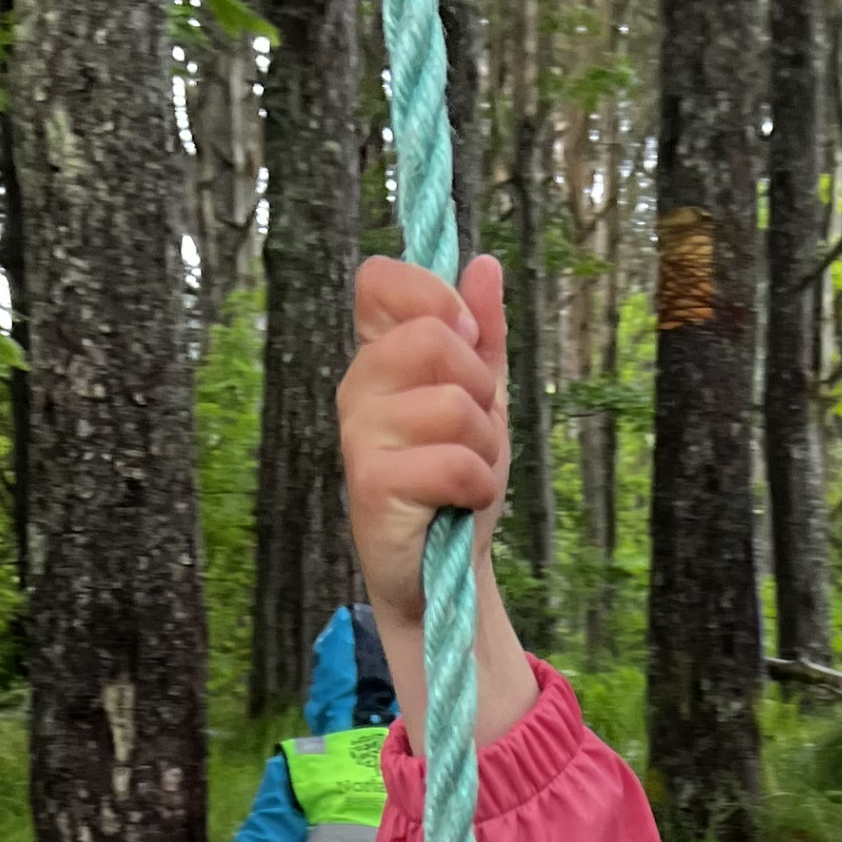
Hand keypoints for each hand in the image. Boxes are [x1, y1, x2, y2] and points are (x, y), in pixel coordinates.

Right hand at [341, 255, 539, 748]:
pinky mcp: (373, 487)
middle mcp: (357, 387)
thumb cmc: (455, 484)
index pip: (380, 279)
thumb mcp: (481, 400)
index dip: (434, 297)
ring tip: (466, 473)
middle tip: (473, 429)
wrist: (441, 575)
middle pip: (434, 336)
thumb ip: (483, 335)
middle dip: (480, 387)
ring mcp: (358, 436)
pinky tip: (458, 503)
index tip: (465, 341)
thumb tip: (484, 265)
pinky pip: (455, 462)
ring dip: (484, 447)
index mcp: (378, 355)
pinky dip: (477, 486)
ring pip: (454, 405)